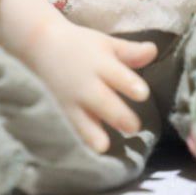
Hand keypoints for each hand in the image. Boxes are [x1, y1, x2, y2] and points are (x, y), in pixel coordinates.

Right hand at [22, 11, 157, 152]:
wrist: (42, 46)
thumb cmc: (81, 45)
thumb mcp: (106, 43)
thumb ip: (130, 52)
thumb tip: (154, 51)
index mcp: (100, 64)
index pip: (117, 76)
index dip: (130, 85)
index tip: (142, 94)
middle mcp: (86, 84)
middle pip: (102, 102)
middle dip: (118, 115)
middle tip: (134, 127)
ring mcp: (72, 101)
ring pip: (82, 121)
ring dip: (94, 134)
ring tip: (104, 145)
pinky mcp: (63, 113)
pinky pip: (72, 129)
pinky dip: (81, 139)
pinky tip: (92, 150)